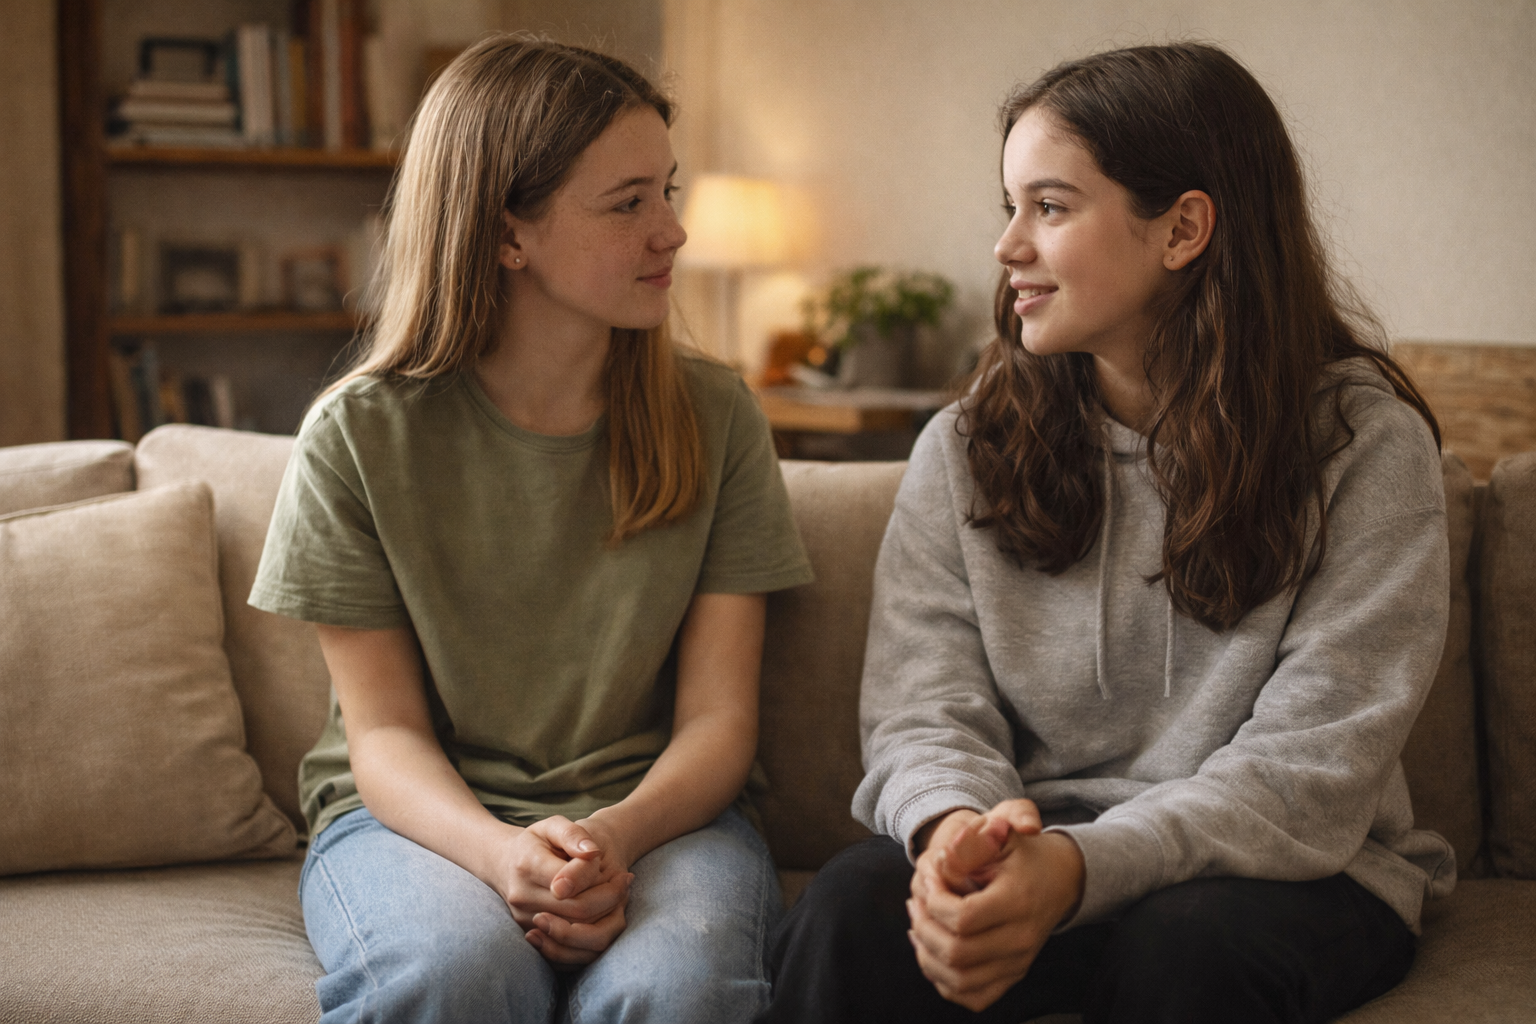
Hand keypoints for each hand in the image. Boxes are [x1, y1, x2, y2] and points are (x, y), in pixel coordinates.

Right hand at [495, 815, 633, 965]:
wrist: (505, 865)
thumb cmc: (536, 842)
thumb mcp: (552, 826)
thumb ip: (573, 834)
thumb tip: (592, 853)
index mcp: (527, 865)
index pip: (570, 880)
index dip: (596, 874)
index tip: (608, 862)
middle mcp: (523, 896)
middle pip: (578, 910)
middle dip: (609, 898)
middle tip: (625, 881)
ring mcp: (525, 919)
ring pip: (576, 933)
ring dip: (605, 917)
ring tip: (619, 897)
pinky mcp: (531, 935)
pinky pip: (568, 949)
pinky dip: (592, 936)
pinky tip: (604, 916)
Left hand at [907, 803, 1080, 1011]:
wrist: (1060, 877)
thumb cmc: (1023, 850)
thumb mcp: (1004, 827)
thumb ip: (982, 832)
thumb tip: (967, 844)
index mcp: (1017, 900)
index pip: (962, 918)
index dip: (934, 899)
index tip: (929, 876)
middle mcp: (1021, 938)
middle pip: (956, 953)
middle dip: (924, 926)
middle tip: (917, 902)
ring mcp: (1018, 962)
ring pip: (959, 981)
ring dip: (927, 956)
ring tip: (918, 925)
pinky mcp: (1012, 975)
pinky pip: (972, 996)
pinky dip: (943, 980)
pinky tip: (932, 950)